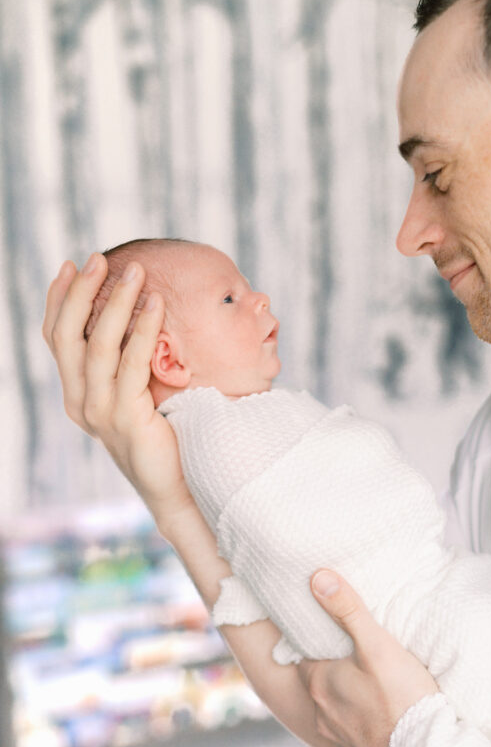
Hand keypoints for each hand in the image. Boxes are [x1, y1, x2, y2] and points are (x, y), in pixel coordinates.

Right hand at [42, 254, 191, 523]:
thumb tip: (134, 318)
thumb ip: (126, 366)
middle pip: (68, 336)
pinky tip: (156, 304)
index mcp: (76, 395)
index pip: (56, 339)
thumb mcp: (136, 396)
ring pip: (97, 346)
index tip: (71, 265)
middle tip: (99, 258)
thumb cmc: (164, 438)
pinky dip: (143, 329)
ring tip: (135, 273)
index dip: (60, 300)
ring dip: (116, 303)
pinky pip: (131, 364)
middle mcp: (79, 403)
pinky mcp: (126, 419)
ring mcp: (99, 413)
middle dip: (82, 292)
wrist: (177, 488)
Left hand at [297, 569, 438, 746]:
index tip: (322, 618)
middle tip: (347, 643)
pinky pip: (347, 725)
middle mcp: (319, 710)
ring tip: (363, 673)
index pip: (303, 647)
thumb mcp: (378, 646)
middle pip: (316, 674)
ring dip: (342, 688)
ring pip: (331, 701)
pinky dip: (356, 713)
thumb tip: (317, 578)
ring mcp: (336, 735)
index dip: (312, 632)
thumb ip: (348, 611)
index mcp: (318, 681)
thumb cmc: (402, 701)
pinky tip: (375, 708)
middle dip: (328, 659)